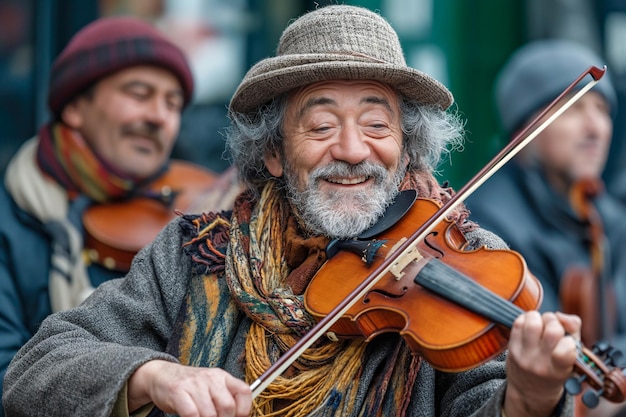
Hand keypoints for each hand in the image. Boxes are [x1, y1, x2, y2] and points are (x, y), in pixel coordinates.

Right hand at [128, 360, 251, 416]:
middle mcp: (211, 377)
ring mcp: (194, 384)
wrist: (163, 375)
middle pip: (228, 406)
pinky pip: (192, 414)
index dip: (243, 410)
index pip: (244, 391)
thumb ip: (224, 399)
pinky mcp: (178, 392)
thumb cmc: (191, 387)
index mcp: (223, 376)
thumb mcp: (211, 387)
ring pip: (209, 414)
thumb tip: (238, 416)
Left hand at [504, 311, 580, 416]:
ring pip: (533, 321)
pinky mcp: (511, 347)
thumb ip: (573, 331)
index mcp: (559, 369)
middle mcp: (540, 363)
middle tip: (554, 328)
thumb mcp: (572, 358)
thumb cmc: (555, 370)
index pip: (566, 350)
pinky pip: (518, 322)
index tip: (567, 345)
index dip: (570, 341)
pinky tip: (531, 326)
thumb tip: (560, 315)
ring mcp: (523, 355)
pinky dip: (527, 318)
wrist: (529, 390)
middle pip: (552, 330)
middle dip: (556, 323)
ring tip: (542, 324)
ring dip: (540, 317)